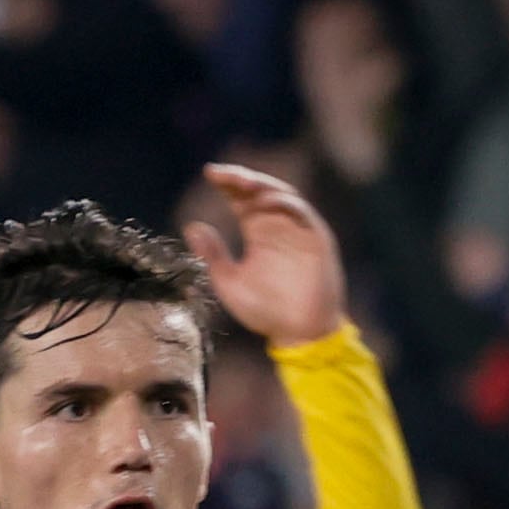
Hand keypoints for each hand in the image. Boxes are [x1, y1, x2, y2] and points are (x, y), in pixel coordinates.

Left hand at [184, 163, 347, 345]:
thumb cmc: (266, 311)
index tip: (209, 174)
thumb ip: (213, 256)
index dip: (227, 184)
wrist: (298, 334)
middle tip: (220, 174)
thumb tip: (191, 226)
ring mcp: (299, 230)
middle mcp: (278, 225)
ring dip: (262, 186)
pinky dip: (285, 204)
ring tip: (241, 183)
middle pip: (260, 190)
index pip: (241, 199)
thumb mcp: (230, 283)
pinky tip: (265, 203)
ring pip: (282, 195)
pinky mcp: (317, 239)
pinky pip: (303, 213)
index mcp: (258, 231)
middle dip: (241, 179)